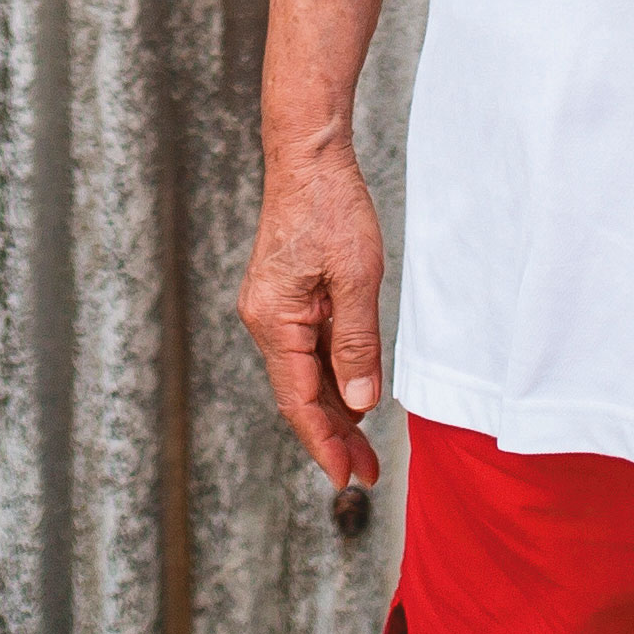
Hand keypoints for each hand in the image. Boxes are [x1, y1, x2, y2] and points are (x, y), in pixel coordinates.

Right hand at [242, 146, 391, 488]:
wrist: (309, 156)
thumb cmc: (331, 208)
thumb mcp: (357, 279)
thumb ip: (357, 345)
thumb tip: (361, 404)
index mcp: (275, 321)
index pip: (298, 401)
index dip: (324, 443)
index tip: (347, 477)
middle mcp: (264, 321)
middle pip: (299, 395)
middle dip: (333, 436)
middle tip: (368, 471)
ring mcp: (272, 309)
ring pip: (304, 375)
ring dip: (335, 409)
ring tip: (366, 445)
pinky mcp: (284, 297)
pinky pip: (307, 350)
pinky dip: (331, 376)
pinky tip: (355, 393)